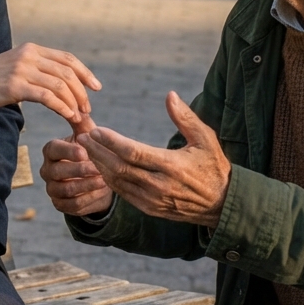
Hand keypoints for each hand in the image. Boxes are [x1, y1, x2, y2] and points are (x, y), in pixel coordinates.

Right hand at [0, 43, 99, 124]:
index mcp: (31, 49)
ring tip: (79, 117)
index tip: (96, 87)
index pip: (67, 58)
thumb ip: (33, 70)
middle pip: (68, 72)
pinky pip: (47, 96)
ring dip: (74, 103)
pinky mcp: (14, 86)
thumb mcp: (13, 68)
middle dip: (82, 92)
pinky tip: (67, 117)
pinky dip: (62, 107)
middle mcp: (29, 55)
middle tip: (88, 109)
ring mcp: (22, 69)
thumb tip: (56, 83)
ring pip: (60, 85)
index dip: (85, 72)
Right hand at [41, 114, 113, 216]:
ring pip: (66, 189)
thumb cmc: (89, 151)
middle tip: (99, 168)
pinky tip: (102, 191)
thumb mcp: (87, 136)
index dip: (68, 151)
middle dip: (80, 170)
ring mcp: (52, 189)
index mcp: (51, 151)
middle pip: (58, 172)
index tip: (84, 152)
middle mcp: (47, 170)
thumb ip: (83, 123)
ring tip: (104, 180)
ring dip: (87, 185)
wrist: (95, 177)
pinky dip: (89, 198)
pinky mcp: (60, 204)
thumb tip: (80, 107)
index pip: (54, 149)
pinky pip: (73, 205)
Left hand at [76, 92, 230, 228]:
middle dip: (98, 152)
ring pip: (117, 182)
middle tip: (82, 137)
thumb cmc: (213, 166)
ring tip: (86, 149)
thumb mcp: (205, 139)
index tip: (96, 130)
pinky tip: (99, 166)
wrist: (221, 204)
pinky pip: (122, 194)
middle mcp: (160, 185)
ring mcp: (153, 200)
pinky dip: (108, 179)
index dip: (111, 142)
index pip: (133, 153)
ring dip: (99, 165)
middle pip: (119, 168)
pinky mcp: (150, 209)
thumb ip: (186, 118)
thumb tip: (170, 95)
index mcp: (172, 166)